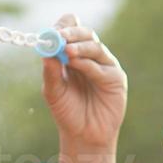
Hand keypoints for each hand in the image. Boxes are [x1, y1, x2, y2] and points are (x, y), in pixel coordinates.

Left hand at [41, 13, 126, 149]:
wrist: (84, 135)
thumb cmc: (67, 112)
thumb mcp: (53, 92)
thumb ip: (50, 71)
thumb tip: (46, 50)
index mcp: (72, 55)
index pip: (71, 30)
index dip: (62, 27)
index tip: (52, 31)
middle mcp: (89, 56)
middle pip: (85, 33)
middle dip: (72, 33)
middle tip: (60, 36)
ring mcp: (104, 65)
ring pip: (95, 47)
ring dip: (80, 46)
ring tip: (67, 51)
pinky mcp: (115, 77)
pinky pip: (102, 66)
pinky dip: (88, 63)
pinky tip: (75, 63)